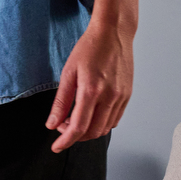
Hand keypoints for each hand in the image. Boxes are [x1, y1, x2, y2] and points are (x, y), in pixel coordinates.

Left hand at [47, 0, 141, 152]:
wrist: (113, 33)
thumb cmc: (89, 48)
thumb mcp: (68, 74)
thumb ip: (61, 102)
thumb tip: (52, 124)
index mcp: (92, 90)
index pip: (78, 127)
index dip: (66, 141)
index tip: (57, 147)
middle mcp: (110, 96)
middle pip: (92, 132)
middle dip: (75, 136)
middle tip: (63, 125)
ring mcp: (121, 96)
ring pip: (105, 128)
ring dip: (88, 131)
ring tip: (76, 118)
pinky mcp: (128, 95)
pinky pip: (115, 119)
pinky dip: (101, 123)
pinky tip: (91, 113)